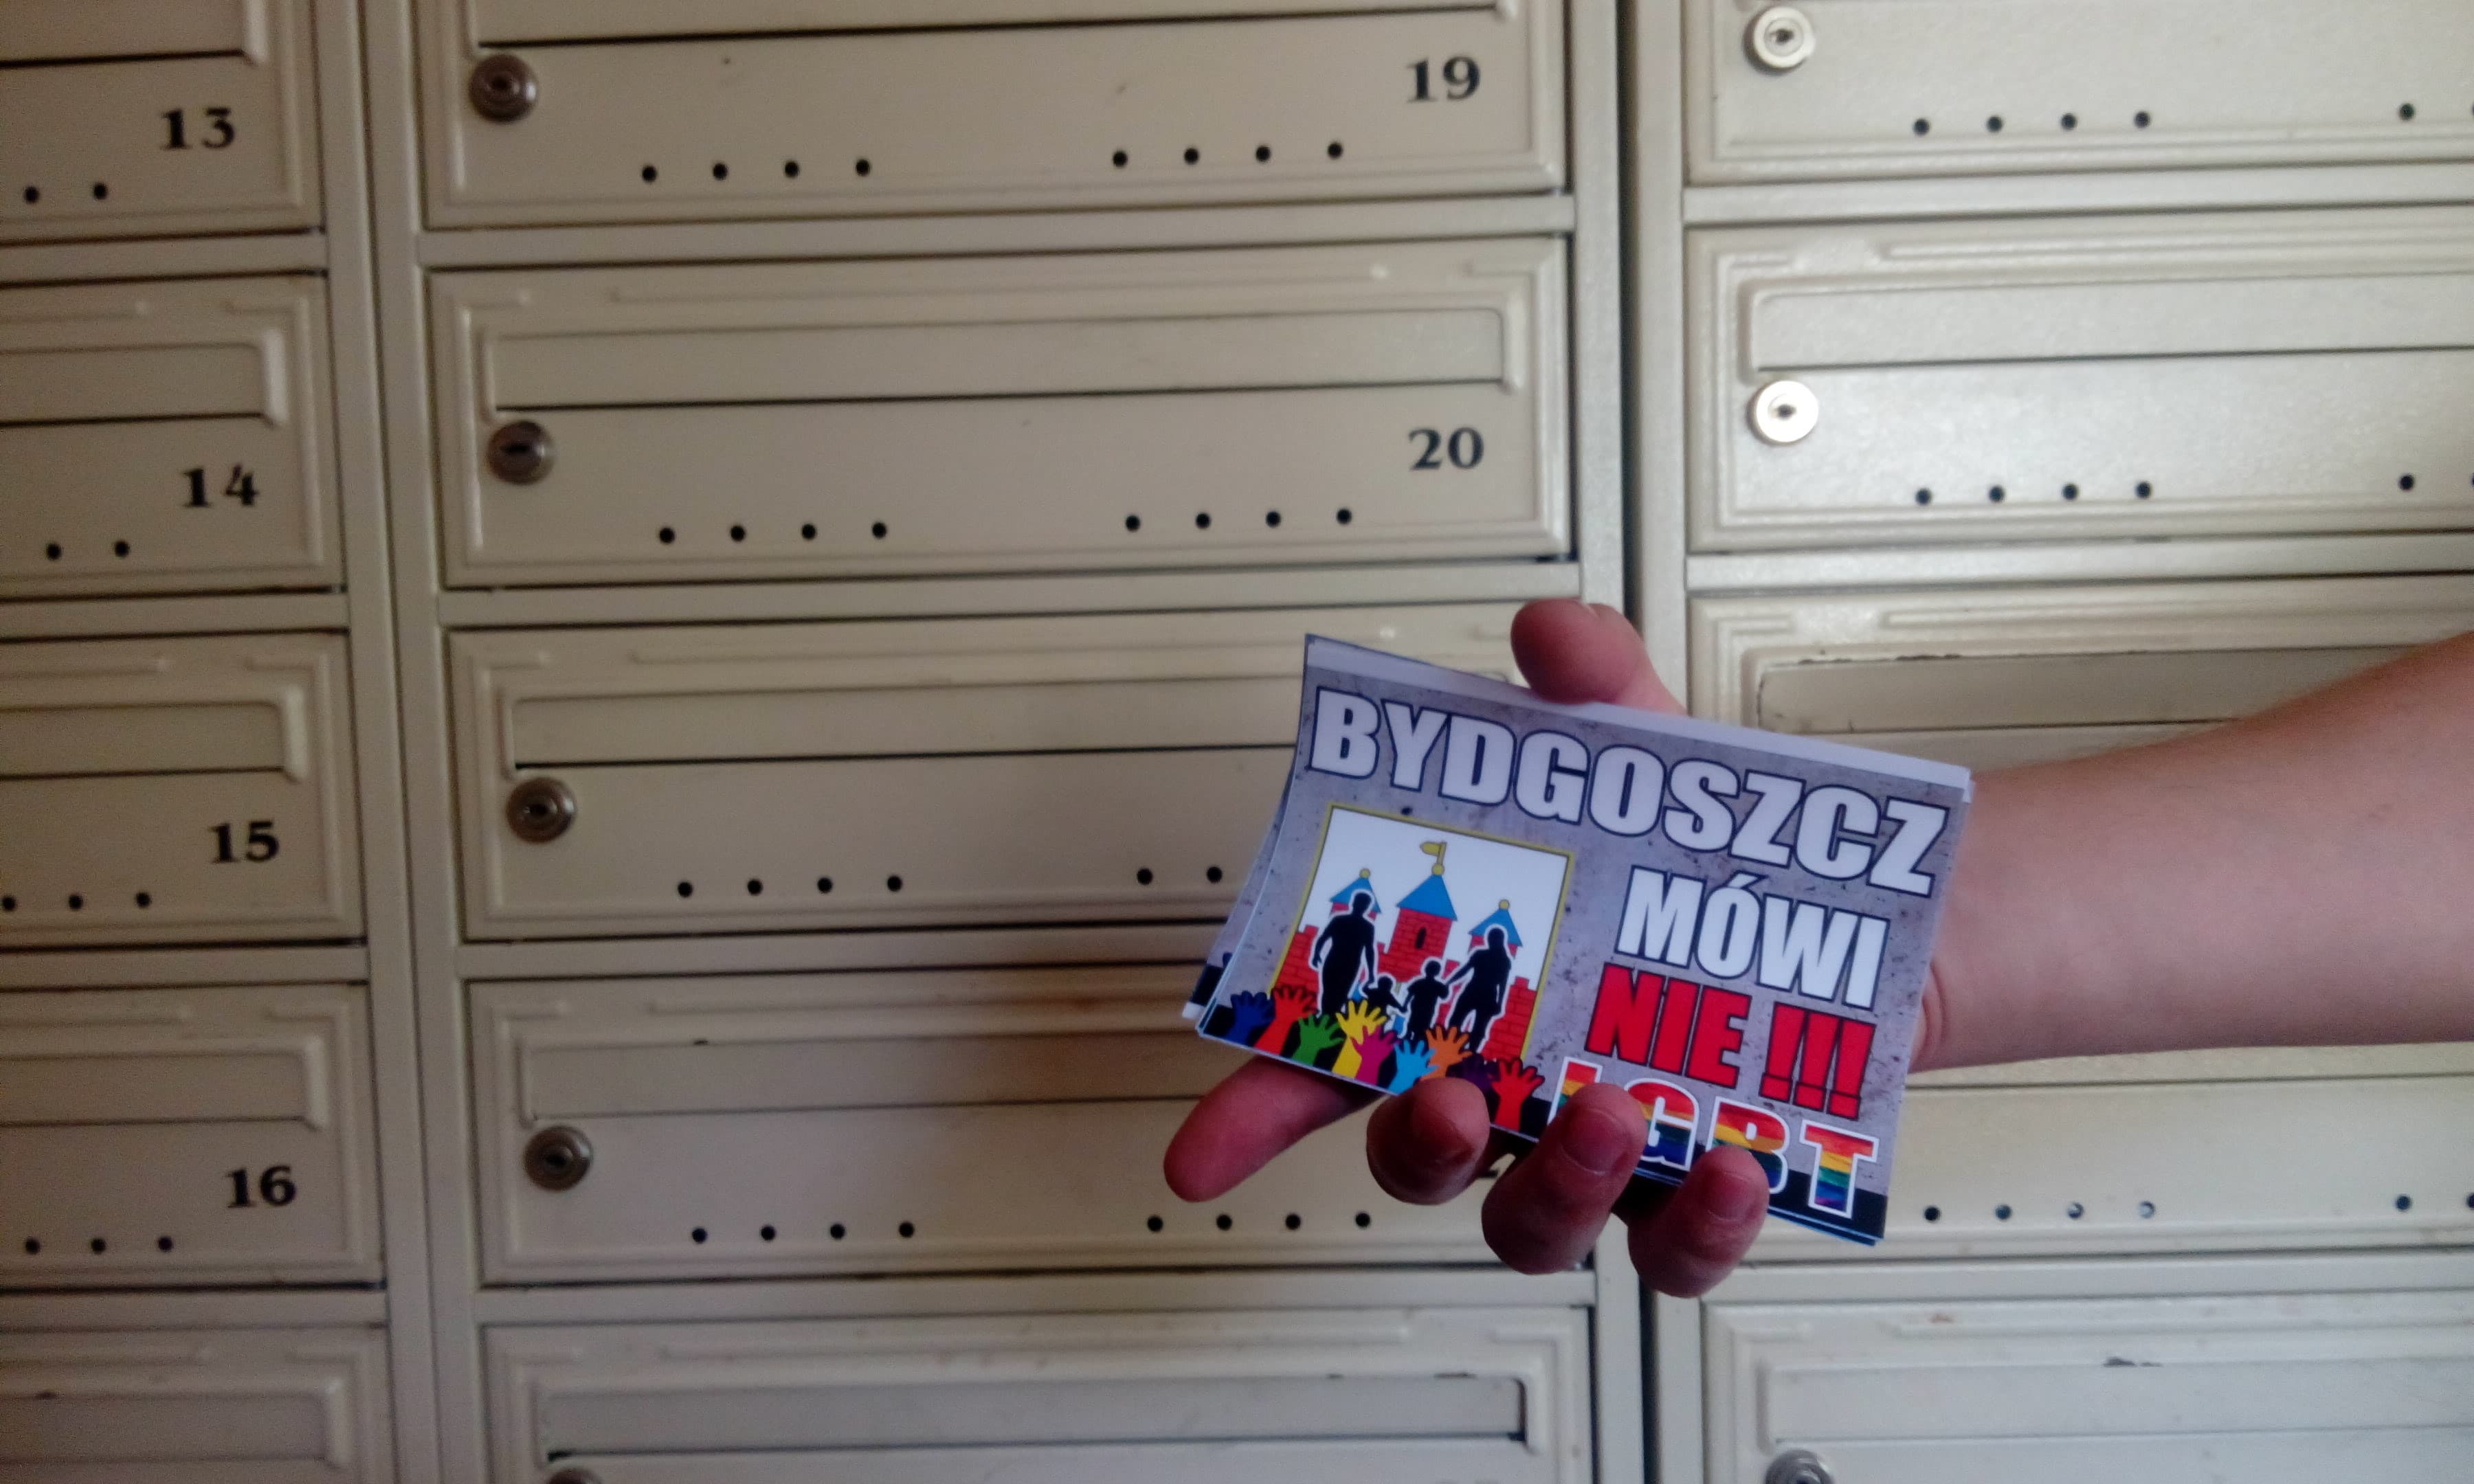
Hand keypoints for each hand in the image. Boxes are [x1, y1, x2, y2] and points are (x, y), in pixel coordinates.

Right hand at [1165, 600, 1771, 1294]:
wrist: (1874, 914)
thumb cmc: (1714, 851)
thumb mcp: (1646, 761)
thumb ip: (1593, 692)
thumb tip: (1550, 633)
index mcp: (1462, 998)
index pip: (1329, 1063)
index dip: (1256, 1115)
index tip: (1199, 1157)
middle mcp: (1516, 1090)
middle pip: (1419, 1159)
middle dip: (1419, 1147)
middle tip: (1456, 1105)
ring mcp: (1605, 1154)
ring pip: (1535, 1225)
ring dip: (1560, 1184)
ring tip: (1615, 1113)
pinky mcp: (1704, 1190)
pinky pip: (1679, 1254)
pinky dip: (1698, 1229)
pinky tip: (1730, 1168)